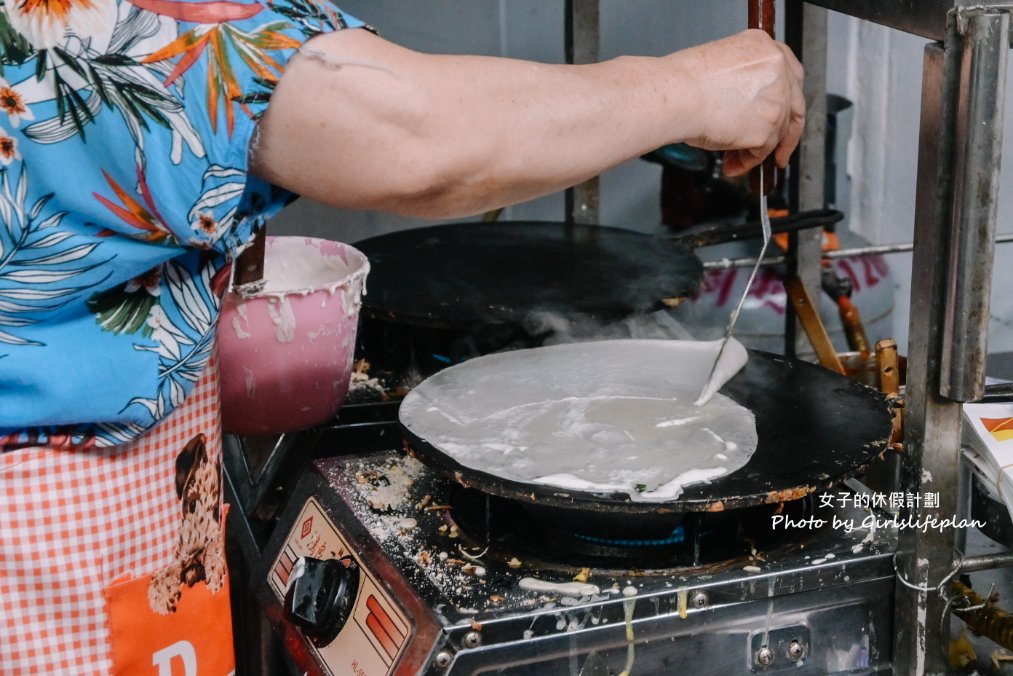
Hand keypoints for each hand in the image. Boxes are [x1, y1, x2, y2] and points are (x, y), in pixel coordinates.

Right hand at [670, 29, 804, 176]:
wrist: (677, 96)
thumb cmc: (684, 82)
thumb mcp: (721, 66)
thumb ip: (744, 81)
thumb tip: (747, 108)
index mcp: (764, 47)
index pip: (790, 74)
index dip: (786, 100)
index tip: (783, 115)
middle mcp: (778, 70)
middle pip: (793, 106)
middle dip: (785, 134)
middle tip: (777, 152)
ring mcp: (777, 100)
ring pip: (776, 133)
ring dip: (755, 150)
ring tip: (733, 160)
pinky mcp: (768, 128)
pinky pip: (761, 152)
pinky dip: (747, 162)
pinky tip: (732, 164)